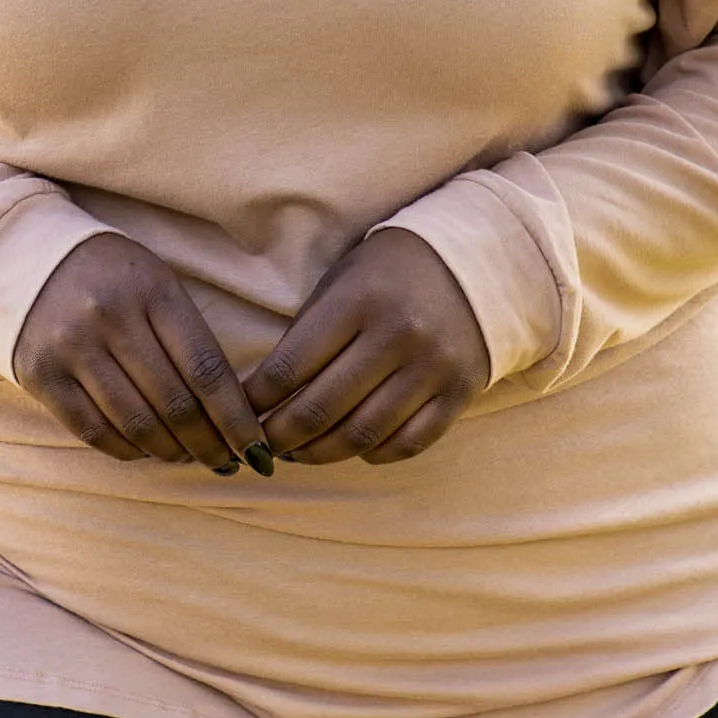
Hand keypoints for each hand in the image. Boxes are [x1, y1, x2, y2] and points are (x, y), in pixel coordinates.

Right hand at [13, 234, 272, 472]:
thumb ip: (190, 338)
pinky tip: (146, 451)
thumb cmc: (112, 277)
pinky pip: (93, 430)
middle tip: (227, 463)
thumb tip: (230, 412)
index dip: (236, 419)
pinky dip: (127, 450)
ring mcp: (70, 348)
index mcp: (151, 290)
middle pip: (174, 403)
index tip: (257, 449)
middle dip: (209, 444)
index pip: (206, 369)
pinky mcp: (40, 375)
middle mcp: (109, 318)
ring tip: (188, 457)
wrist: (23, 257)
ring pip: (135, 423)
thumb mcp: (156, 284)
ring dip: (170, 452)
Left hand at [245, 228, 488, 465]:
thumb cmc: (390, 273)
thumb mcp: (342, 282)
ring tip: (298, 452)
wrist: (477, 264)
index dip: (256, 400)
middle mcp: (398, 335)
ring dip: (320, 453)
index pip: (290, 368)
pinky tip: (352, 447)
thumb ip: (307, 333)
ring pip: (362, 435)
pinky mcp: (459, 393)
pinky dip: (373, 454)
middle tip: (263, 443)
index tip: (241, 411)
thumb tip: (264, 395)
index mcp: (359, 300)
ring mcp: (433, 368)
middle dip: (281, 435)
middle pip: (321, 409)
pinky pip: (407, 444)